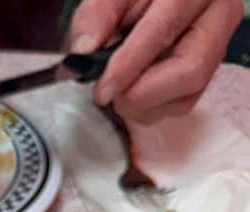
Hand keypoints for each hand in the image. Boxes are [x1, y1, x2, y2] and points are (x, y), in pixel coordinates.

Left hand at [69, 0, 242, 122]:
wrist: (149, 3)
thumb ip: (97, 14)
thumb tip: (86, 49)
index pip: (165, 28)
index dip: (131, 65)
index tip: (103, 89)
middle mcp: (218, 15)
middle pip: (190, 69)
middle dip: (141, 94)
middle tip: (108, 95)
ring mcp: (218, 46)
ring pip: (188, 94)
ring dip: (144, 105)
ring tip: (119, 91)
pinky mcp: (209, 72)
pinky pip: (183, 104)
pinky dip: (151, 108)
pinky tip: (134, 93)